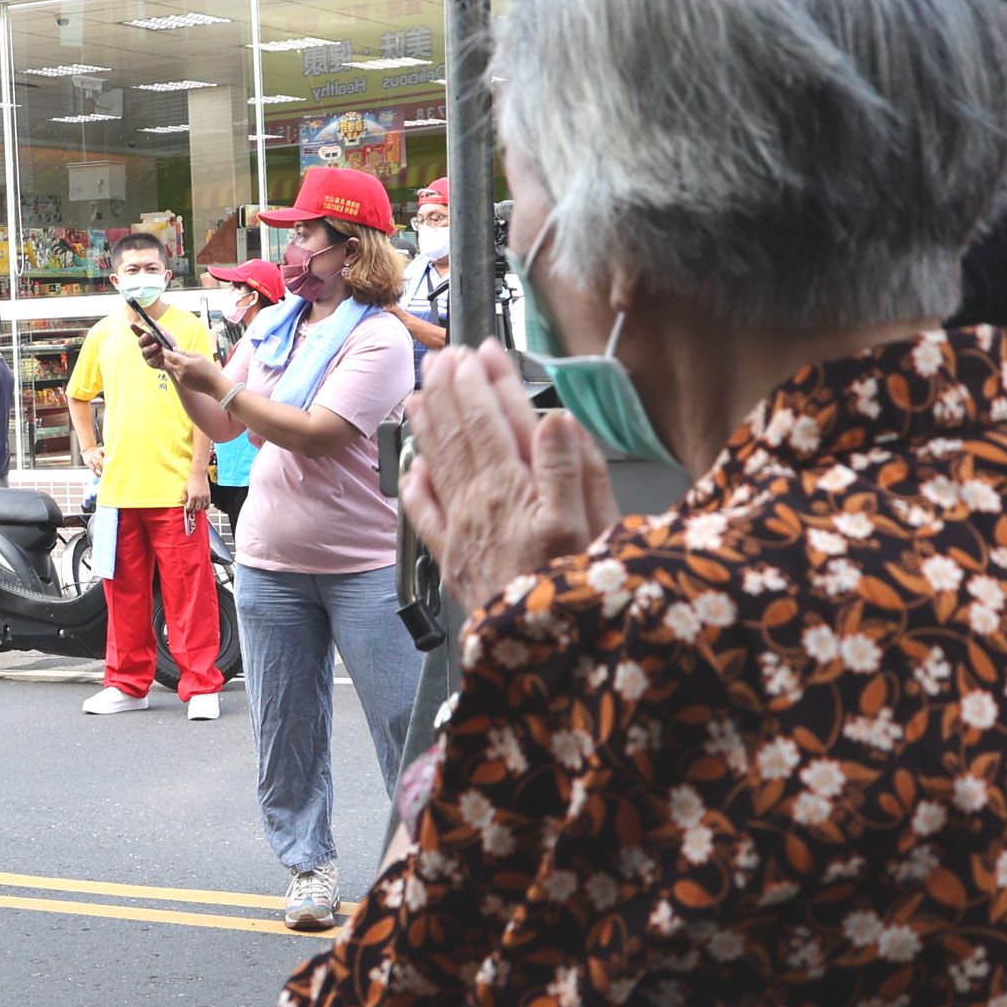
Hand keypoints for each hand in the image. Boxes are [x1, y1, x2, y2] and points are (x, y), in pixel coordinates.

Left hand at [149, 338, 230, 406]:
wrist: (214, 384)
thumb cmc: (209, 369)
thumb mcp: (199, 356)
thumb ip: (185, 352)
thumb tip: (175, 350)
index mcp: (185, 363)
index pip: (170, 356)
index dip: (165, 352)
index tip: (164, 348)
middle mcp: (180, 372)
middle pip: (167, 363)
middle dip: (166, 358)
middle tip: (170, 353)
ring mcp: (180, 378)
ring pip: (171, 369)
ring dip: (172, 364)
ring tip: (180, 360)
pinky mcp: (182, 383)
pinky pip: (176, 374)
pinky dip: (177, 370)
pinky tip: (185, 368)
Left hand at [180, 477, 212, 523]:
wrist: (199, 475)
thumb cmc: (191, 480)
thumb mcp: (184, 489)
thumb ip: (184, 496)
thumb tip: (185, 502)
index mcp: (192, 496)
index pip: (190, 507)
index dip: (188, 508)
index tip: (188, 508)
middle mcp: (198, 497)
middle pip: (197, 508)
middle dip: (194, 509)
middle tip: (193, 507)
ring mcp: (204, 497)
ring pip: (202, 507)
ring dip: (199, 508)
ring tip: (197, 506)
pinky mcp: (208, 495)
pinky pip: (208, 504)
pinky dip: (206, 507)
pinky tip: (204, 507)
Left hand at [399, 340, 615, 615]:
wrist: (542, 654)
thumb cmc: (576, 589)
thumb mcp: (593, 527)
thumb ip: (573, 469)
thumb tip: (555, 420)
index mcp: (517, 489)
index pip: (498, 421)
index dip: (491, 383)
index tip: (486, 352)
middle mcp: (482, 503)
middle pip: (461, 434)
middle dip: (453, 390)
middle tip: (446, 355)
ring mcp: (462, 530)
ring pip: (439, 463)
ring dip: (429, 424)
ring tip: (420, 392)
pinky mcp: (452, 558)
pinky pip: (425, 515)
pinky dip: (417, 486)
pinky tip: (413, 467)